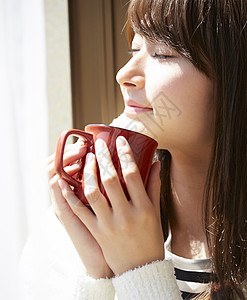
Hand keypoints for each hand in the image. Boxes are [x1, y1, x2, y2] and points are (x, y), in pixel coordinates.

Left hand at [59, 136, 163, 275]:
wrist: (141, 268)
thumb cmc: (150, 239)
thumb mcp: (155, 212)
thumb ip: (154, 186)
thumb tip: (156, 164)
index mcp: (143, 208)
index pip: (133, 175)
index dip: (125, 155)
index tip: (120, 141)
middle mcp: (126, 215)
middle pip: (111, 180)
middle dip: (103, 157)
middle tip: (99, 144)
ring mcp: (109, 224)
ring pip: (93, 193)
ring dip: (88, 172)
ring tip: (87, 159)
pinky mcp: (97, 232)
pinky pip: (80, 211)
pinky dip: (70, 195)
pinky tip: (65, 182)